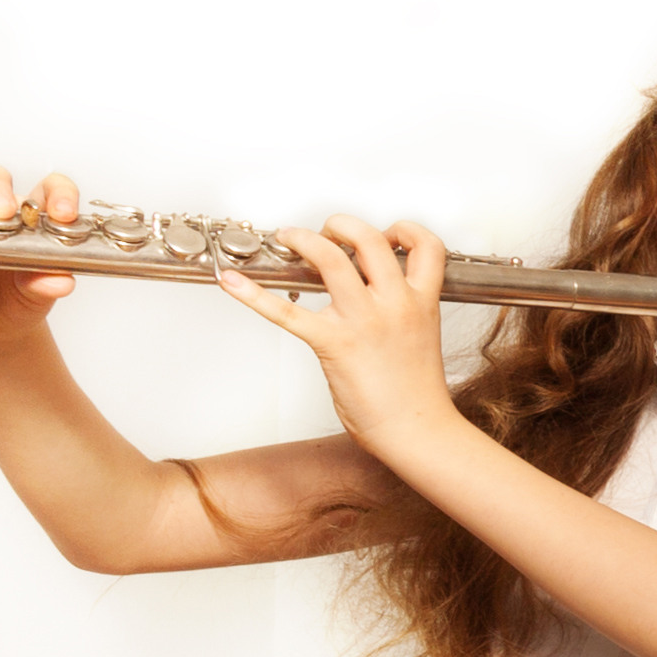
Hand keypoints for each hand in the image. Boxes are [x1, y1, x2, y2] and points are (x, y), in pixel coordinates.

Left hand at [212, 217, 459, 455]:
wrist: (418, 431)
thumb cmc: (417, 396)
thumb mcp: (420, 338)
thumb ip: (399, 312)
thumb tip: (373, 300)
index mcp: (421, 302)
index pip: (424, 245)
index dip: (405, 230)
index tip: (387, 234)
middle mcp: (394, 303)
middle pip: (369, 238)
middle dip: (342, 225)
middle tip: (328, 233)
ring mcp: (363, 321)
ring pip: (331, 257)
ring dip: (306, 239)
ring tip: (292, 238)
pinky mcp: (334, 344)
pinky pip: (287, 313)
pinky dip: (253, 294)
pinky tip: (232, 282)